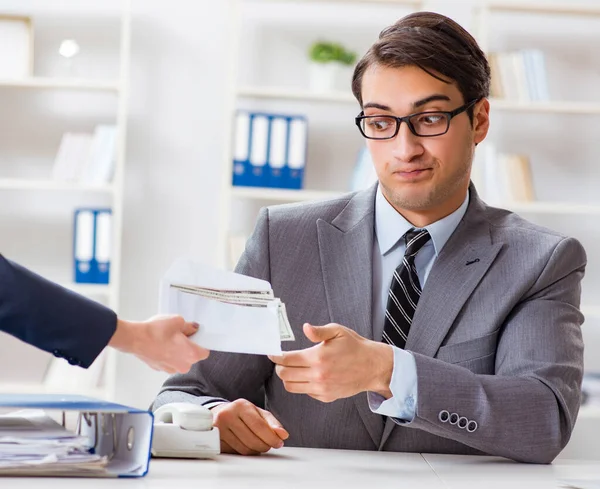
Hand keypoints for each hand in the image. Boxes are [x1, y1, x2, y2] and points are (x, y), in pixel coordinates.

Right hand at [108, 314, 208, 372]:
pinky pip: (169, 361)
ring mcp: (170, 369)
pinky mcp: (160, 368)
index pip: (205, 351)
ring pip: (180, 359)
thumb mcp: (177, 321)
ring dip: (177, 351)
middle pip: (192, 356)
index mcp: (191, 354)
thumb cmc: (156, 331)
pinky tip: (160, 344)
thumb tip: (192, 328)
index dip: (201, 342)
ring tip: (168, 339)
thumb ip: (189, 326)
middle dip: (188, 346)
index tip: (196, 336)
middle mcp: (183, 365)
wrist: (135, 339)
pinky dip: (167, 354)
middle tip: (180, 334)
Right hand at [212, 399, 288, 454]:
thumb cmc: (242, 413)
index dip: (271, 437)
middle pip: (252, 440)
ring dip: (255, 450)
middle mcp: (227, 415)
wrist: (221, 413)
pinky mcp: (214, 440)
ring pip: (244, 449)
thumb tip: (283, 435)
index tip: (279, 443)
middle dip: (264, 445)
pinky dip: (244, 452)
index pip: (259, 426)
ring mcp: (218, 428)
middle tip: (268, 445)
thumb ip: (272, 423)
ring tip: (257, 443)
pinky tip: (245, 445)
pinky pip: (235, 453)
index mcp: (241, 406)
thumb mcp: (259, 413)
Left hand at [269, 323, 392, 402]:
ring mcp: (322, 388)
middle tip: (281, 361)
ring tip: (291, 370)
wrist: (372, 367)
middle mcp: (318, 375)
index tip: (272, 354)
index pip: (287, 360)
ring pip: (292, 387)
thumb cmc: (355, 347)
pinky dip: (302, 385)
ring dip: (287, 378)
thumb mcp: (338, 331)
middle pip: (285, 375)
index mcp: (318, 357)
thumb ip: (319, 331)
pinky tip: (308, 376)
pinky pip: (306, 392)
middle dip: (279, 367)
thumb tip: (305, 328)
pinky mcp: (326, 396)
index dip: (276, 356)